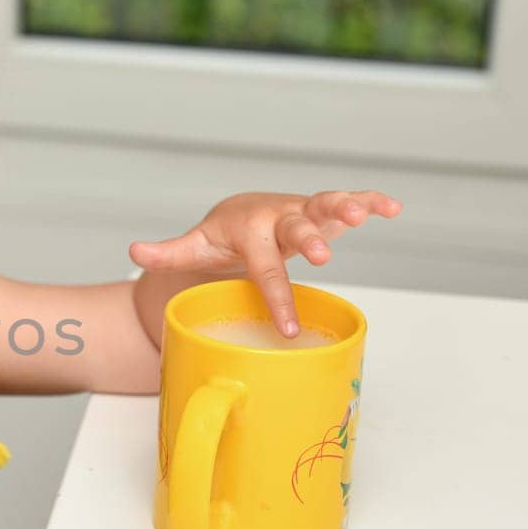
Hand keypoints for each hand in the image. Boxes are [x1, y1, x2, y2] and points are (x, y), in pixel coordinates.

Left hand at [128, 190, 403, 337]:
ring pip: (325, 204)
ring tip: (368, 211)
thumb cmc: (220, 238)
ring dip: (347, 205)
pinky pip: (350, 202)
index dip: (276, 297)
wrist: (240, 213)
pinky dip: (371, 201)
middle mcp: (278, 215)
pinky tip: (393, 208)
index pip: (263, 267)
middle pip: (296, 226)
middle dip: (309, 240)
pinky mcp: (323, 211)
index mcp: (248, 228)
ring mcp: (303, 211)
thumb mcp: (194, 247)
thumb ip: (167, 251)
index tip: (287, 327)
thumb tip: (134, 250)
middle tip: (323, 258)